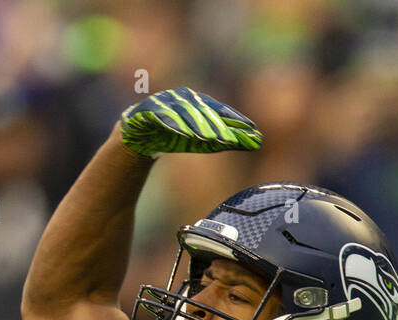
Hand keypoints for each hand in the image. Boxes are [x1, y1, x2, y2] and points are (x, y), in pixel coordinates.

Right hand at [120, 88, 261, 158]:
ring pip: (184, 114)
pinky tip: (183, 134)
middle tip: (231, 140)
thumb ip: (227, 140)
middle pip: (205, 112)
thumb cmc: (176, 136)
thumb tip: (258, 143)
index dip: (236, 120)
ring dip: (197, 126)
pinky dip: (172, 125)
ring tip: (210, 139)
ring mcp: (166, 102)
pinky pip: (162, 117)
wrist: (139, 134)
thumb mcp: (204, 141)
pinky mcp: (148, 110)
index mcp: (200, 103)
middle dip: (219, 125)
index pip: (221, 111)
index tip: (253, 130)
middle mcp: (185, 98)